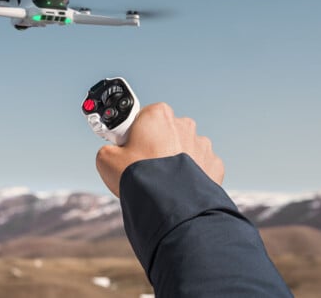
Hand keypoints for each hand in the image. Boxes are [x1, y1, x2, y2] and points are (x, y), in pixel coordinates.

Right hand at [95, 102, 223, 196]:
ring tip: (164, 181)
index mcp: (158, 114)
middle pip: (166, 131)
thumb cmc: (139, 177)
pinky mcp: (214, 164)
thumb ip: (108, 149)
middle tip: (145, 166)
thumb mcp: (106, 159)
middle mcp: (183, 124)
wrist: (168, 206)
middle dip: (157, 145)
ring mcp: (202, 144)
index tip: (129, 149)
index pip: (143, 117)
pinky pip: (201, 166)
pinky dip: (193, 175)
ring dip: (177, 160)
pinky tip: (180, 187)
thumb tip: (111, 153)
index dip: (134, 133)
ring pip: (186, 148)